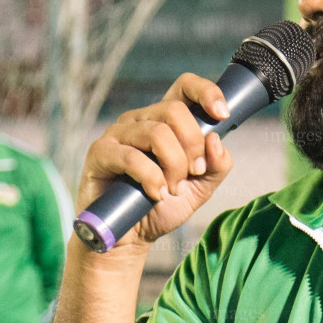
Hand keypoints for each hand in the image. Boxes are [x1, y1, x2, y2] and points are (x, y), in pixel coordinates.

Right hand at [76, 74, 234, 250]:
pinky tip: (155, 194)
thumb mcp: (200, 188)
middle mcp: (140, 120)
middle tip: (193, 173)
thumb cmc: (161, 207)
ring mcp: (118, 133)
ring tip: (170, 190)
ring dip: (173, 167)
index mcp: (165, 121)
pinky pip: (132, 157)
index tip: (223, 115)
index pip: (184, 86)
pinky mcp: (100, 153)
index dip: (206, 92)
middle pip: (174, 111)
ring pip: (156, 134)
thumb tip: (215, 140)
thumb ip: (217, 166)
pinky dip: (151, 178)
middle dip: (193, 146)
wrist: (129, 236)